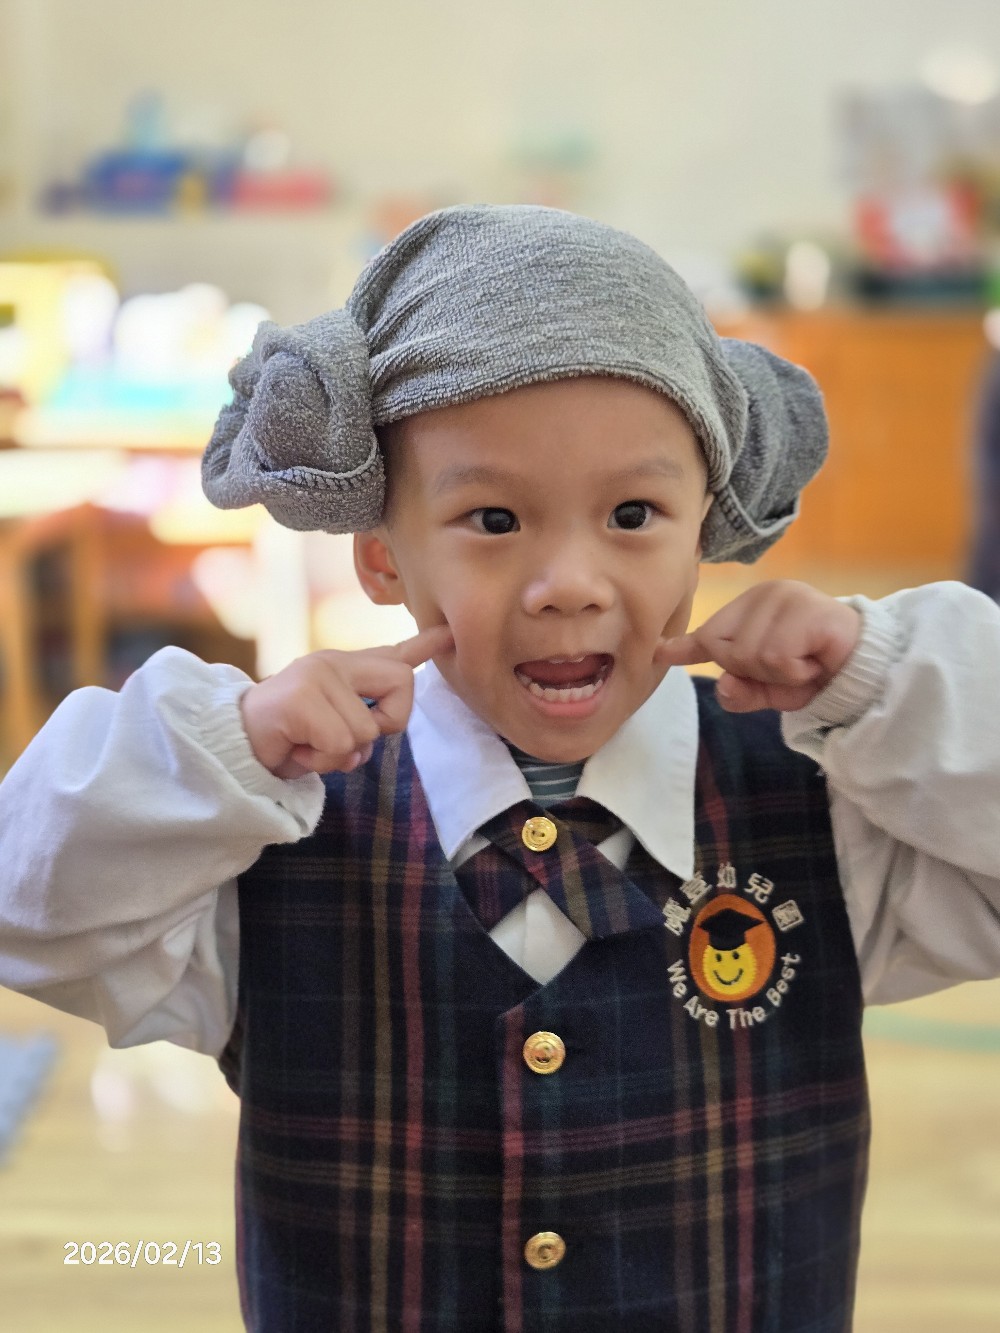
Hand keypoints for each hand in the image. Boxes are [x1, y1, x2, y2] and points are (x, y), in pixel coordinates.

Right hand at [240, 623, 452, 777]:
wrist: (235, 744)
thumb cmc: (289, 738)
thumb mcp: (333, 727)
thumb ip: (364, 719)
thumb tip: (377, 730)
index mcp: (346, 668)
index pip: (395, 653)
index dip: (427, 645)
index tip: (450, 632)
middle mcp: (334, 662)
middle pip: (402, 684)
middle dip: (388, 723)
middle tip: (349, 738)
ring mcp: (317, 675)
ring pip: (366, 731)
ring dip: (341, 755)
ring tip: (310, 746)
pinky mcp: (301, 698)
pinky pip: (340, 744)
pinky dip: (322, 762)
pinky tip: (299, 751)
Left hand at [655, 580, 861, 712]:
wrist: (868, 671)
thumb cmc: (817, 673)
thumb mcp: (771, 688)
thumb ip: (741, 690)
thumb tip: (723, 687)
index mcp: (750, 607)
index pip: (709, 632)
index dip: (686, 647)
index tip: (659, 651)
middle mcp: (765, 594)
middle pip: (722, 647)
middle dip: (752, 671)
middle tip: (790, 667)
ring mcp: (787, 597)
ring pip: (749, 655)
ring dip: (779, 674)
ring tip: (807, 664)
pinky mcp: (808, 610)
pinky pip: (777, 656)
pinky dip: (796, 671)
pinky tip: (817, 662)